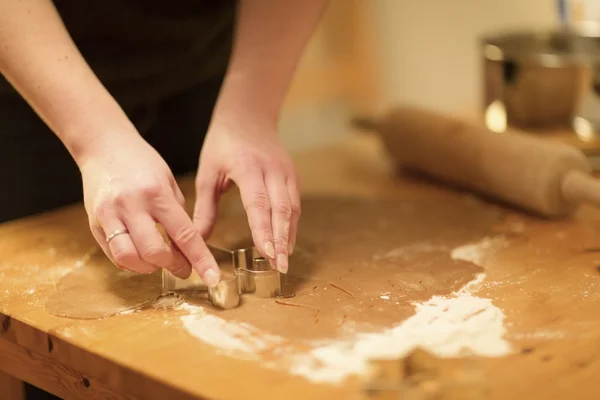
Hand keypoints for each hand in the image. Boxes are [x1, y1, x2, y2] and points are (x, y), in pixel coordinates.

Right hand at [78, 132, 220, 286]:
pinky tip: (141, 255)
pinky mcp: (93, 223)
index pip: (184, 234)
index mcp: (156, 193)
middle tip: (183, 267)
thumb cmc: (142, 163)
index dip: (200, 259)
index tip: (213, 278)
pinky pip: (113, 255)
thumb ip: (178, 215)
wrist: (103, 146)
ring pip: (129, 258)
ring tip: (159, 261)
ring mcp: (109, 215)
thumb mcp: (168, 182)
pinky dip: (131, 262)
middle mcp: (131, 205)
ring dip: (148, 268)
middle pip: (154, 252)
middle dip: (173, 265)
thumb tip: (188, 249)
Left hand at [193, 122, 300, 272]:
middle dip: (281, 240)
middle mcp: (272, 170)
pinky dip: (291, 225)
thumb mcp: (208, 172)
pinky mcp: (293, 175)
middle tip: (279, 267)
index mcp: (248, 167)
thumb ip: (205, 207)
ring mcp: (286, 171)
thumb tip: (198, 239)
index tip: (267, 253)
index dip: (264, 229)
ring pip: (292, 208)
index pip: (259, 203)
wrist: (249, 115)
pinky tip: (286, 243)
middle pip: (281, 209)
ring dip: (289, 236)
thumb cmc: (223, 142)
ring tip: (283, 261)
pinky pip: (295, 203)